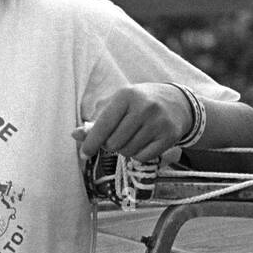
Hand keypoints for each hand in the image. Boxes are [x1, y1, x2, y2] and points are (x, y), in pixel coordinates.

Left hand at [73, 83, 192, 162]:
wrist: (178, 102)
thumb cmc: (139, 103)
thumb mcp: (117, 104)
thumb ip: (96, 120)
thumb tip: (75, 135)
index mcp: (126, 95)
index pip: (102, 126)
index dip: (90, 143)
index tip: (84, 154)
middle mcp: (144, 107)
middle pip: (114, 143)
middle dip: (110, 145)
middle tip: (116, 138)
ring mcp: (159, 122)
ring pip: (128, 151)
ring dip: (124, 150)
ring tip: (130, 138)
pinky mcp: (170, 135)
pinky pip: (143, 157)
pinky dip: (138, 155)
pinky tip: (142, 143)